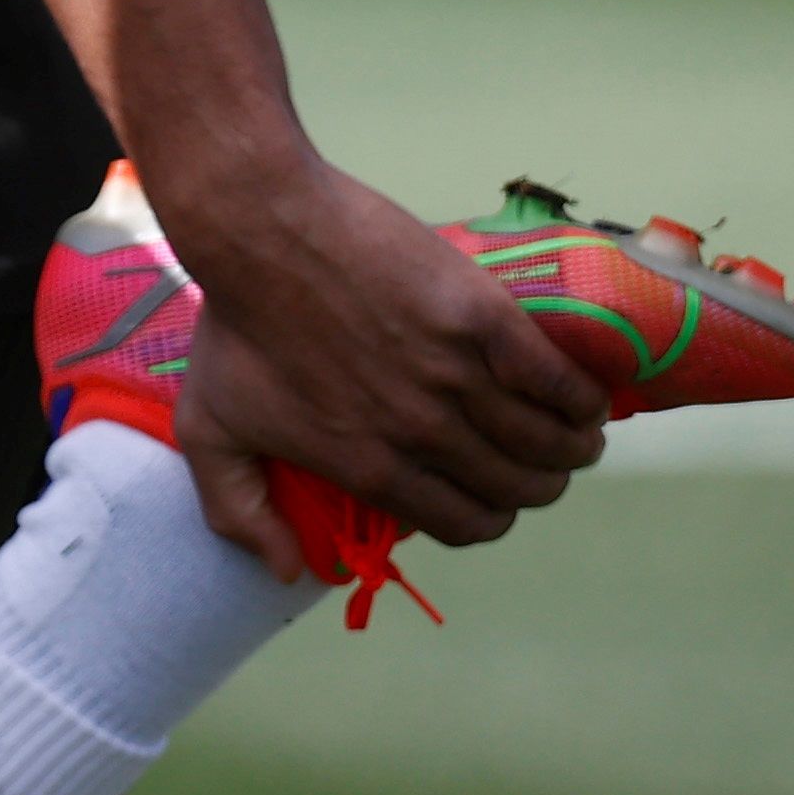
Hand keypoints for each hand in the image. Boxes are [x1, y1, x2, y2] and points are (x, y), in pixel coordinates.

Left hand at [162, 151, 607, 578]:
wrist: (258, 225)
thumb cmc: (234, 320)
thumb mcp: (210, 425)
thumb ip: (238, 507)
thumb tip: (287, 569)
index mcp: (369, 467)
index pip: (464, 526)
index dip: (487, 517)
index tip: (491, 496)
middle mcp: (422, 433)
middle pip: (518, 487)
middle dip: (537, 483)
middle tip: (540, 459)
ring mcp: (456, 375)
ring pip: (549, 441)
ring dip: (572, 444)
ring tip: (576, 429)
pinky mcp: (481, 319)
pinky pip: (560, 381)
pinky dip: (582, 396)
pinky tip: (583, 394)